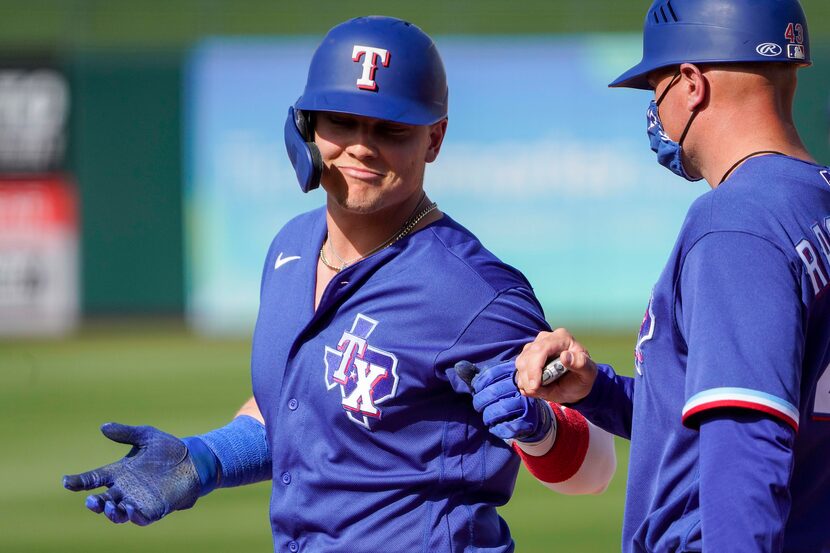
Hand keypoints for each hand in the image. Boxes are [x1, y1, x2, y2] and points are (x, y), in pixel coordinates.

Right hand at [63, 423, 203, 525]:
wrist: (194, 460)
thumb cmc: (169, 449)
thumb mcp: (147, 436)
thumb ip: (126, 433)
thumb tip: (104, 426)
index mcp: (119, 472)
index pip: (93, 479)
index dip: (78, 482)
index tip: (67, 481)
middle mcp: (125, 489)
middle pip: (102, 501)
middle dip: (94, 503)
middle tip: (92, 501)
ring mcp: (139, 500)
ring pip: (118, 513)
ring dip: (111, 513)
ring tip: (110, 506)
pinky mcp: (155, 509)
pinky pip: (141, 518)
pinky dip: (134, 516)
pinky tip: (131, 509)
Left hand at [454, 360, 550, 441]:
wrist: (531, 415)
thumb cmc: (507, 395)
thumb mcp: (493, 382)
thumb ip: (476, 375)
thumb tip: (458, 366)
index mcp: (513, 373)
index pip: (492, 373)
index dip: (479, 383)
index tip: (476, 390)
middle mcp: (521, 387)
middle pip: (494, 392)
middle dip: (480, 401)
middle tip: (478, 406)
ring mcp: (526, 404)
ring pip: (501, 409)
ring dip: (488, 415)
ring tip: (486, 416)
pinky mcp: (528, 421)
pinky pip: (508, 426)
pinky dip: (497, 428)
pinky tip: (495, 426)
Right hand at [515, 328, 596, 403]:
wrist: (574, 385)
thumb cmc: (582, 377)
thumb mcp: (589, 372)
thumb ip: (581, 363)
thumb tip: (565, 356)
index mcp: (561, 338)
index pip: (541, 348)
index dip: (535, 367)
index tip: (535, 386)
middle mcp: (545, 339)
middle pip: (527, 356)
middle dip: (528, 377)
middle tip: (536, 392)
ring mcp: (534, 347)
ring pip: (521, 363)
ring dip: (525, 381)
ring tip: (539, 390)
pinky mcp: (527, 357)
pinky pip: (519, 370)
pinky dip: (524, 382)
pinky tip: (535, 388)